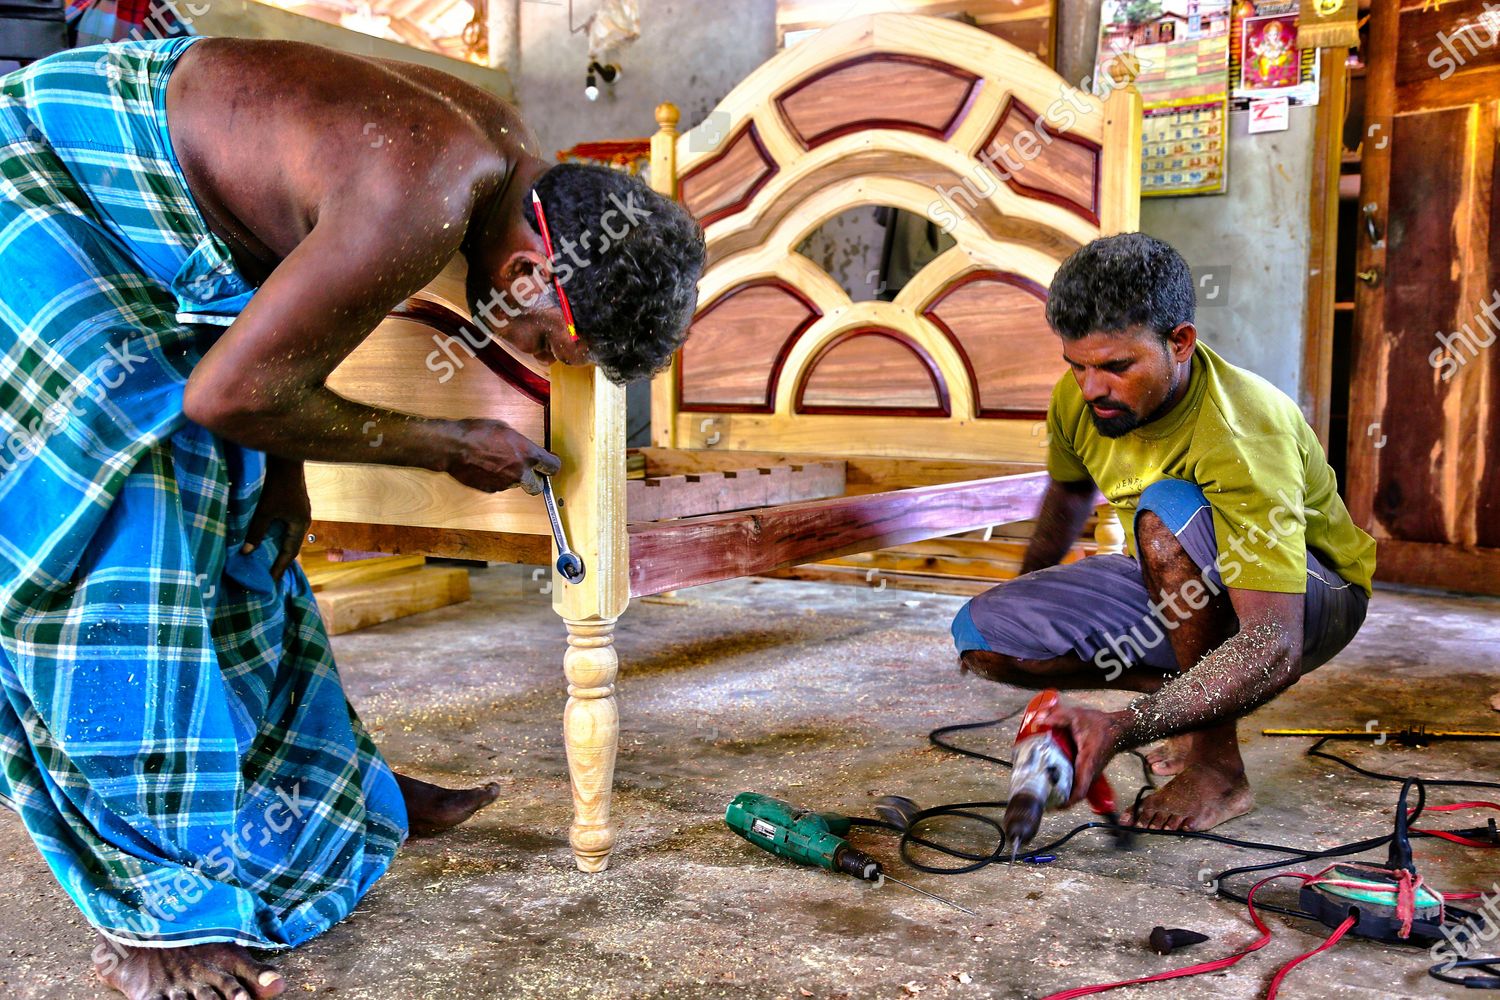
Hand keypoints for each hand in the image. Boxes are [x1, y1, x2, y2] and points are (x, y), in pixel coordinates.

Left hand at [243, 457, 310, 578]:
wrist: (286, 460)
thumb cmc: (277, 486)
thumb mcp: (264, 511)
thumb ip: (256, 532)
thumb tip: (246, 552)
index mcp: (300, 524)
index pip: (290, 552)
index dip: (280, 567)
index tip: (272, 581)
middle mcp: (303, 519)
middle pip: (292, 544)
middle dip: (281, 559)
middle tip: (271, 572)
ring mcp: (300, 510)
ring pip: (290, 534)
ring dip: (280, 545)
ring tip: (269, 557)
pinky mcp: (295, 503)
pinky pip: (288, 525)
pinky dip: (279, 534)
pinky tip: (270, 535)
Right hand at [445, 419, 560, 494]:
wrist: (454, 447)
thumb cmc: (477, 433)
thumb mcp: (505, 429)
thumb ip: (520, 443)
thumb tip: (525, 448)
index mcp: (528, 454)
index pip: (553, 467)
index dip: (552, 466)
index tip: (549, 464)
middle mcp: (520, 472)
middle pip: (538, 487)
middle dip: (535, 480)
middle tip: (527, 471)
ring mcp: (506, 483)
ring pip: (516, 485)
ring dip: (512, 477)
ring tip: (498, 463)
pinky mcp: (491, 490)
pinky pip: (500, 487)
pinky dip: (497, 480)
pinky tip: (487, 468)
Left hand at [1033, 698, 1130, 807]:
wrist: (1119, 729)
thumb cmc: (1101, 726)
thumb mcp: (1078, 716)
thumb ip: (1058, 717)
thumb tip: (1039, 720)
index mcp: (1087, 763)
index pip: (1080, 790)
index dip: (1067, 802)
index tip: (1054, 806)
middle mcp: (1090, 772)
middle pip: (1075, 794)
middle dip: (1058, 799)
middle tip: (1041, 797)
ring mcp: (1091, 774)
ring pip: (1076, 789)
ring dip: (1062, 793)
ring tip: (1043, 790)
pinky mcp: (1089, 771)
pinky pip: (1077, 783)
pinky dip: (1066, 785)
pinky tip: (1052, 778)